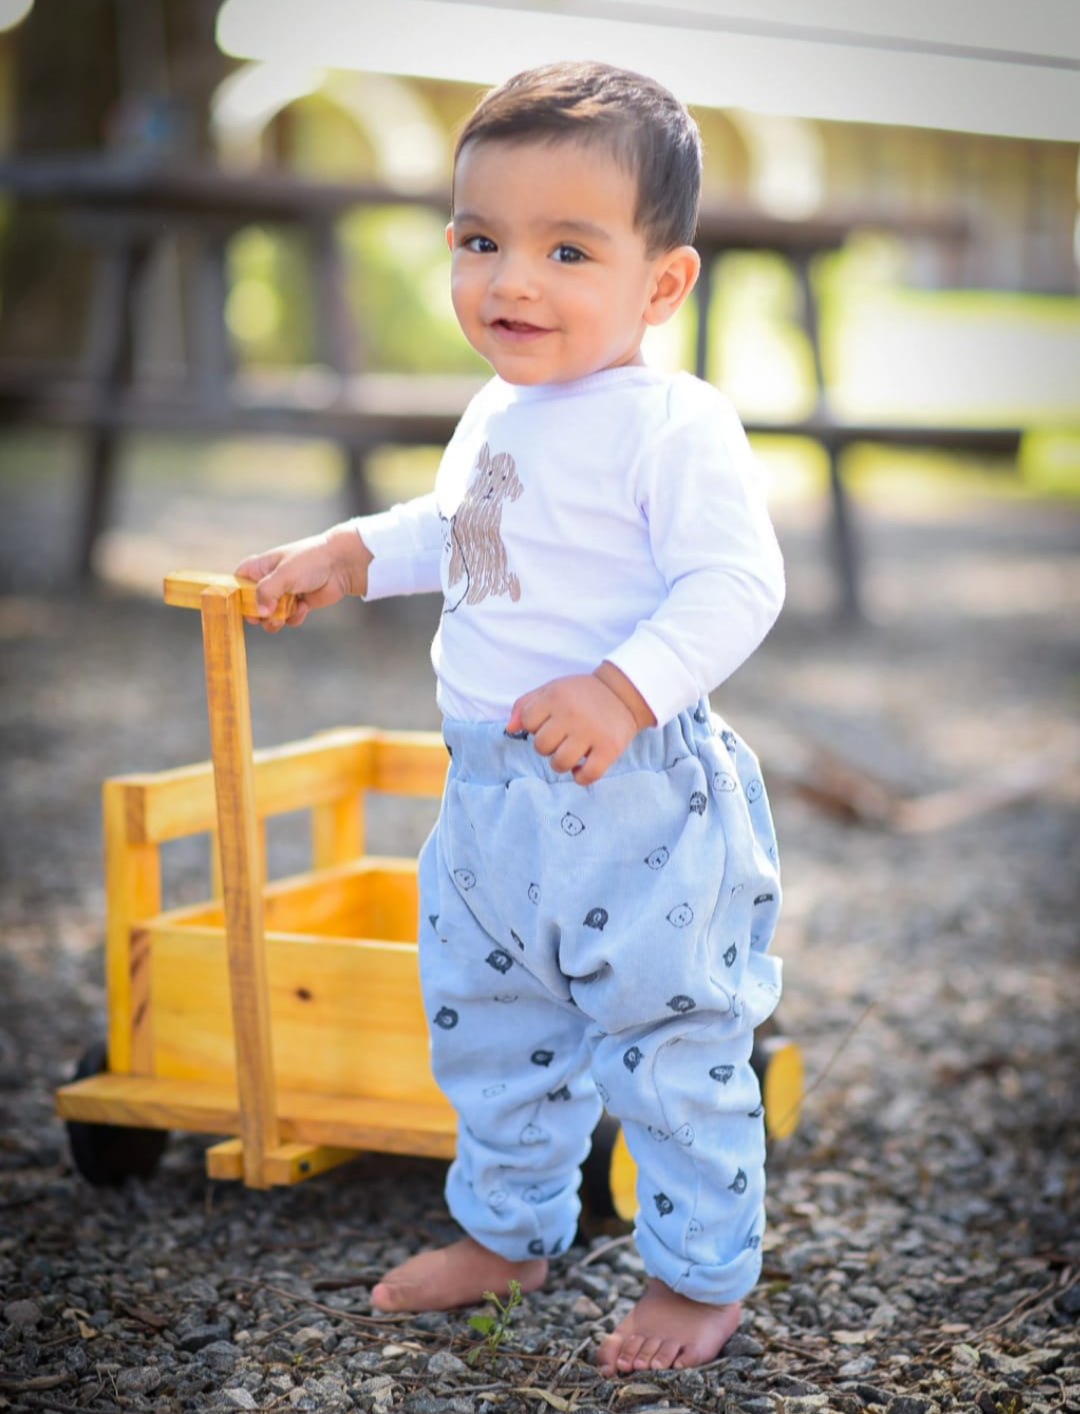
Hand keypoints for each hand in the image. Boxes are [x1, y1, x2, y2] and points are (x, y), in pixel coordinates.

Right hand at [234, 523, 372, 630]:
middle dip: (259, 614)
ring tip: (285, 614)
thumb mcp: (283, 575)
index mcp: (259, 567)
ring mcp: (284, 593)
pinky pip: (288, 619)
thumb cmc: (309, 561)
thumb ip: (266, 592)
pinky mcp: (298, 603)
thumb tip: (259, 613)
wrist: (340, 565)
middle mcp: (269, 581)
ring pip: (269, 615)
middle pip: (252, 605)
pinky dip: (294, 617)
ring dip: (276, 619)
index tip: (243, 605)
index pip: (237, 581)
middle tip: (266, 614)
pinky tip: (304, 607)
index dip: (237, 595)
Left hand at [506, 663, 655, 785]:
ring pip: (559, 763)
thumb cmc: (582, 694)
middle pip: (541, 746)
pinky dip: (580, 777)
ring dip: (562, 763)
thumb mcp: (552, 689)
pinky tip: (582, 766)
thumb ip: (526, 704)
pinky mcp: (609, 749)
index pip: (527, 722)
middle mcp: (572, 714)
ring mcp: (591, 733)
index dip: (534, 726)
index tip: (549, 723)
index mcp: (556, 697)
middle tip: (562, 738)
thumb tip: (509, 728)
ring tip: (571, 753)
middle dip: (548, 746)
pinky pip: (586, 775)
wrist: (623, 694)